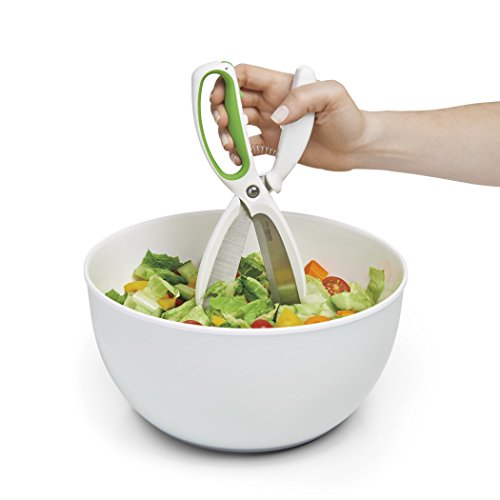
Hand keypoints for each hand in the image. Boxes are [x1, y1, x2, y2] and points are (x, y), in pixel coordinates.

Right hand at [210, 64, 368, 170]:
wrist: (356, 147)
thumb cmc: (349, 118)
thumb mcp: (332, 96)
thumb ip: (303, 98)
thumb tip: (277, 115)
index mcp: (282, 86)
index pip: (244, 75)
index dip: (225, 81)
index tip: (217, 96)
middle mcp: (273, 103)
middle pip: (234, 100)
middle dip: (221, 110)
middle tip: (224, 124)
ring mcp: (272, 125)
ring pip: (237, 124)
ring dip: (228, 134)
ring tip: (231, 145)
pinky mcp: (274, 145)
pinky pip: (249, 147)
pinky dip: (240, 154)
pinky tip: (241, 159)